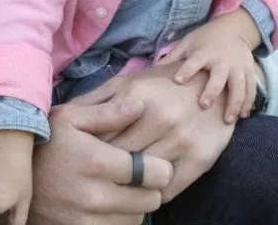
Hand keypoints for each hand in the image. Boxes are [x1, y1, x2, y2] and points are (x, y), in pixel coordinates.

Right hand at [27, 100, 172, 224]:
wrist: (11, 180)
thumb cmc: (45, 142)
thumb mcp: (70, 117)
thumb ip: (108, 113)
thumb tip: (141, 107)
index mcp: (96, 161)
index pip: (152, 173)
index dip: (159, 167)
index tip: (155, 163)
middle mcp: (94, 196)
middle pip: (150, 200)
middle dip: (150, 187)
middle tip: (139, 176)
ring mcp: (87, 221)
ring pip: (137, 218)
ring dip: (136, 205)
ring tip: (122, 189)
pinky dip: (120, 219)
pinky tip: (110, 204)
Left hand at [79, 61, 233, 202]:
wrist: (211, 82)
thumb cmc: (163, 83)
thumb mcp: (129, 81)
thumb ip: (100, 99)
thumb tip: (65, 115)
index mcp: (137, 98)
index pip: (103, 134)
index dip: (88, 151)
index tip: (78, 161)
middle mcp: (159, 119)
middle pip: (121, 157)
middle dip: (104, 171)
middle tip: (90, 181)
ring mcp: (181, 140)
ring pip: (143, 177)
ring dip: (126, 187)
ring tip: (112, 191)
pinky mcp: (200, 159)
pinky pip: (168, 189)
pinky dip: (151, 195)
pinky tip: (140, 193)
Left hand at [165, 11, 259, 122]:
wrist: (233, 29)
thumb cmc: (205, 39)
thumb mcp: (188, 43)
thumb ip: (174, 57)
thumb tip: (152, 70)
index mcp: (204, 52)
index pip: (194, 61)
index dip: (186, 70)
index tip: (178, 80)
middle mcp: (222, 60)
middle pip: (218, 77)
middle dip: (212, 91)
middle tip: (204, 105)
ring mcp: (238, 67)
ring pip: (239, 86)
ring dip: (234, 103)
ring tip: (227, 120)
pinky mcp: (249, 72)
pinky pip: (251, 88)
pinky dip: (249, 102)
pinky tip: (243, 116)